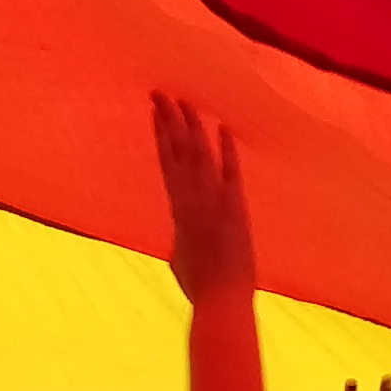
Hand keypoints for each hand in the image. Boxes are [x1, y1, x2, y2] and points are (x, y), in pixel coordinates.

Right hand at [149, 92, 252, 301]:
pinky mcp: (235, 209)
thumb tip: (184, 232)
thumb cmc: (199, 285)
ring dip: (192, 126)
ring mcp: (213, 202)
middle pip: (178, 150)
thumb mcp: (181, 256)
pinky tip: (222, 128)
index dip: (161, 135)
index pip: (167, 162)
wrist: (222, 299)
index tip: (155, 112)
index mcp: (178, 209)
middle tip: (161, 92)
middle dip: (170, 120)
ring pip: (198, 156)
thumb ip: (182, 236)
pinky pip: (230, 173)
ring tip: (184, 100)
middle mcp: (191, 199)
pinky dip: (227, 151)